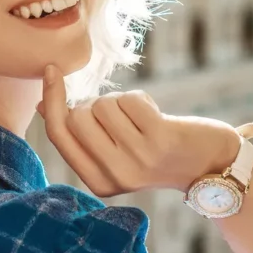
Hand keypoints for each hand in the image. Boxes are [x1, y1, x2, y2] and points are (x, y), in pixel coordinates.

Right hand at [37, 64, 252, 196]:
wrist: (209, 167)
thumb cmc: (154, 152)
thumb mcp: (113, 152)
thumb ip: (79, 135)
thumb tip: (43, 104)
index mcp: (97, 182)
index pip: (59, 135)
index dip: (51, 99)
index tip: (51, 70)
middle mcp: (115, 174)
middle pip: (77, 116)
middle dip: (93, 103)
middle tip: (120, 118)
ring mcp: (137, 158)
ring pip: (103, 104)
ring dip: (120, 102)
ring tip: (141, 122)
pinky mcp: (159, 139)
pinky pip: (129, 99)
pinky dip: (141, 100)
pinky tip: (156, 118)